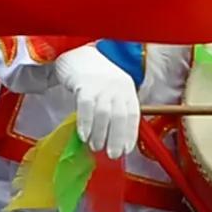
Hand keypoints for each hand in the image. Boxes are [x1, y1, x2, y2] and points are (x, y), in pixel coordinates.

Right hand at [42, 49, 141, 163]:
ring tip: (96, 148)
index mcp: (128, 90)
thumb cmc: (96, 78)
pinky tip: (84, 135)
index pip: (133, 115)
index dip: (130, 134)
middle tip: (112, 155)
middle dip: (117, 138)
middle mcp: (118, 87)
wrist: (78, 55)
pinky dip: (86, 123)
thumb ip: (115, 109)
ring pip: (104, 113)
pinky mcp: (84, 84)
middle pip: (120, 116)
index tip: (126, 150)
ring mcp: (101, 85)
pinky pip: (86, 106)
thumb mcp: (112, 91)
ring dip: (101, 134)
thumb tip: (115, 137)